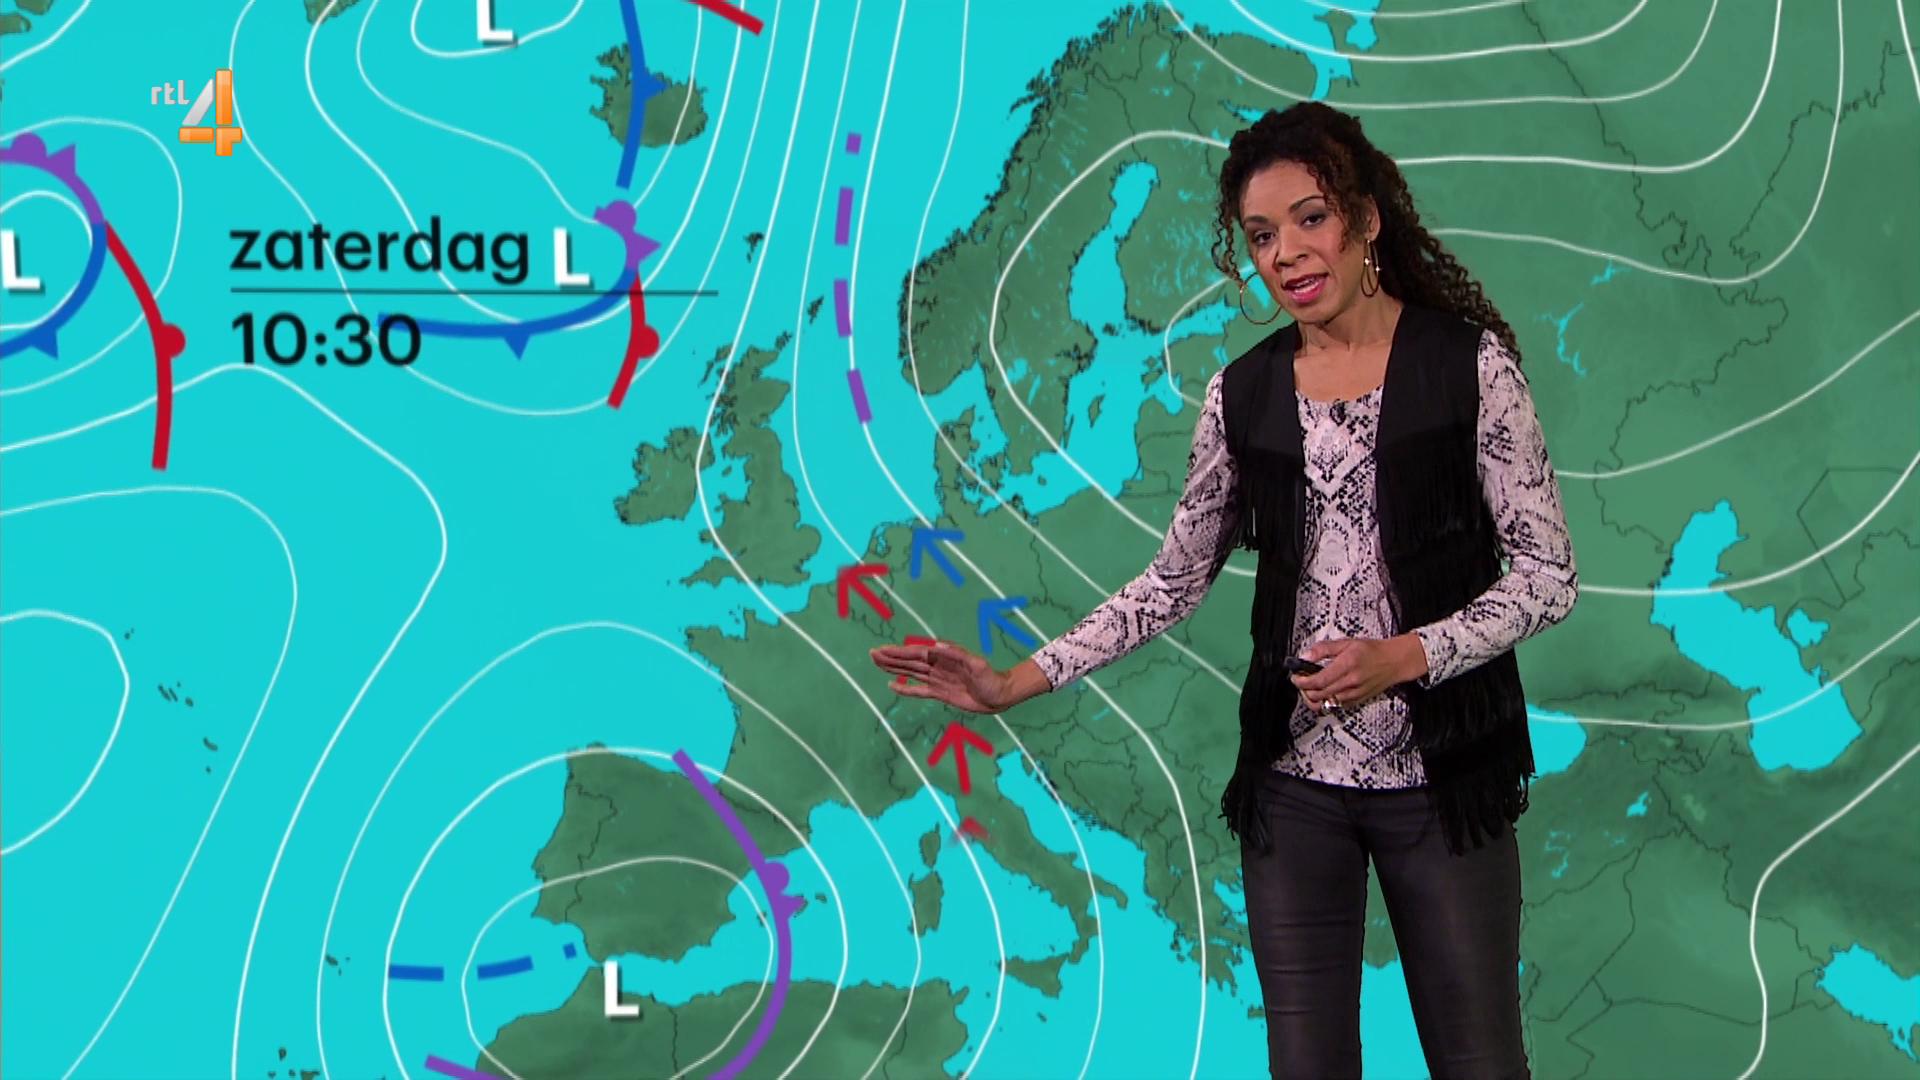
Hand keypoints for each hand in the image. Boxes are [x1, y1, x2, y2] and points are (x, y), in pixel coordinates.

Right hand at [868, 640, 1012, 713]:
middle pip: (909, 661)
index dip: (899, 652)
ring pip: (911, 672)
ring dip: (894, 668)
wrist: (999, 696)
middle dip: (891, 657)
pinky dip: (905, 688)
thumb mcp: (977, 664)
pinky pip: (919, 690)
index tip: (883, 650)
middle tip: (872, 654)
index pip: (916, 653)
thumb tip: (937, 645)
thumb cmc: (990, 678)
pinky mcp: (940, 693)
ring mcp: (937, 679)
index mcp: (943, 657)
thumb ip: (958, 654)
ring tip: (877, 663)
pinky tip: (892, 686)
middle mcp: (937, 666)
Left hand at [1289, 635, 1426, 712]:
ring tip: (1311, 686)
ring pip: (1326, 703)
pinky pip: (1335, 706)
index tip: (1295, 677)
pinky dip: (1326, 700)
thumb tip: (1306, 656)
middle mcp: (1351, 682)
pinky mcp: (1356, 701)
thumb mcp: (1346, 642)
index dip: (1302, 681)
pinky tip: (1324, 691)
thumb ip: (1323, 649)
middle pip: (1319, 695)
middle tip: (1301, 681)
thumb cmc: (1373, 651)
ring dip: (1313, 697)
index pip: (1318, 681)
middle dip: (1304, 690)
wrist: (1394, 662)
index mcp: (1347, 665)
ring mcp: (1354, 694)